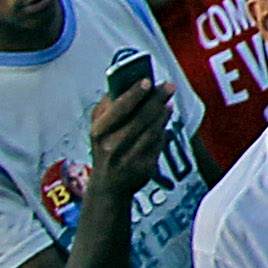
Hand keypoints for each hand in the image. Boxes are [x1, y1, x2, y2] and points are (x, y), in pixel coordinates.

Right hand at [81, 70, 171, 207]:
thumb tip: (131, 83)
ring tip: (168, 102)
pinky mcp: (144, 167)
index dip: (134, 94)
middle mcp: (112, 145)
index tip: (147, 81)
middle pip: (140, 117)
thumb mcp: (99, 129)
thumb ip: (111, 107)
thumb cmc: (105, 149)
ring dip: (163, 113)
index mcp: (99, 132)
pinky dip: (163, 130)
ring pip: (152, 130)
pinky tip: (165, 120)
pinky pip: (158, 143)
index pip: (119, 109)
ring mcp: (129, 158)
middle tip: (168, 86)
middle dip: (156, 99)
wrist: (108, 186)